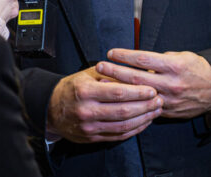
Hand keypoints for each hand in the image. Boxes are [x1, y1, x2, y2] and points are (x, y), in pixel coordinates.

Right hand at [47, 66, 162, 142]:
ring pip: (123, 126)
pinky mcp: (92, 138)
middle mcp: (87, 110)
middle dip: (145, 106)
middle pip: (123, 110)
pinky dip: (134, 130)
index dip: (138, 92)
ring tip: (155, 111)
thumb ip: (109, 74)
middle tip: (159, 100)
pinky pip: (118, 136)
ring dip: (143, 119)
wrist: (51, 109)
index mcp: (85, 91)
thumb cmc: (72, 88)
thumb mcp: (86, 75)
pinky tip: (144, 122)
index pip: (118, 92)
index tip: (152, 89)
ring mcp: (90, 127)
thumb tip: (135, 72)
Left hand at [96, 49, 210, 118]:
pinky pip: (146, 107)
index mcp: (173, 66)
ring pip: (138, 95)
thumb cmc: (196, 69)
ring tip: (102, 83)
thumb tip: (138, 58)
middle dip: (115, 71)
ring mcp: (168, 99)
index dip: (125, 56)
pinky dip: (131, 103)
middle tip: (100, 66)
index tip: (111, 53)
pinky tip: (119, 100)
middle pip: (136, 77)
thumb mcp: (182, 56)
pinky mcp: (168, 111)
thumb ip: (161, 58)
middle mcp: (170, 83)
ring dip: (119, 88)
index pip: (143, 59)